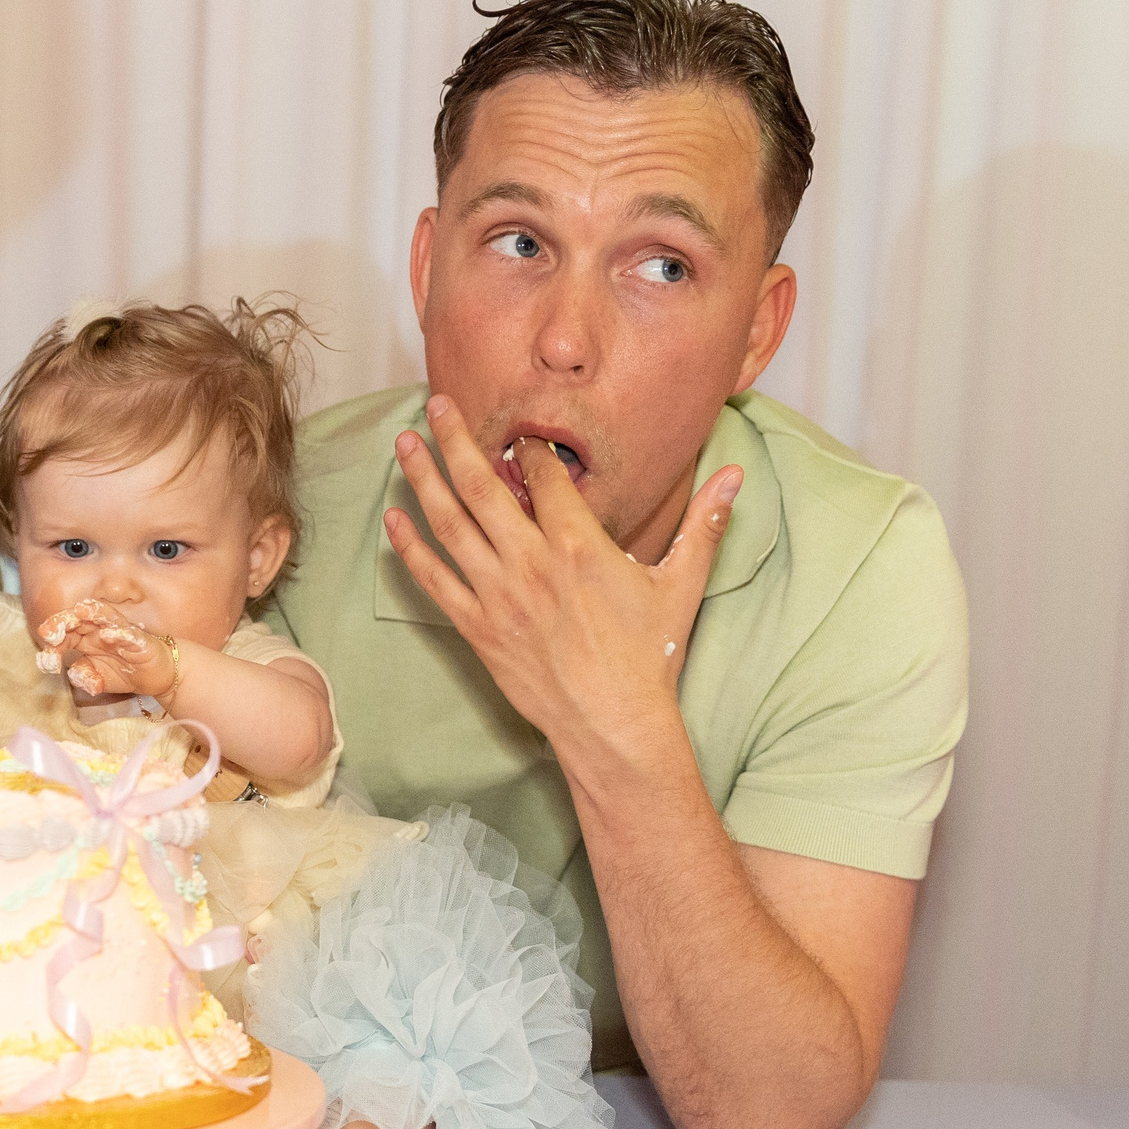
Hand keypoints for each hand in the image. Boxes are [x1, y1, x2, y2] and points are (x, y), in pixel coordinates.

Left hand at [33, 599, 173, 699]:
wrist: (157, 677)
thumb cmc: (126, 672)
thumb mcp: (99, 680)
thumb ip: (84, 677)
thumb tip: (72, 673)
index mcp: (86, 639)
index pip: (65, 634)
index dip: (53, 645)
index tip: (47, 661)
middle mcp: (99, 631)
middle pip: (78, 618)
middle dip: (62, 623)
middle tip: (49, 634)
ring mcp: (118, 632)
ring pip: (103, 616)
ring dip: (90, 613)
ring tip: (78, 612)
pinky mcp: (138, 639)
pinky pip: (127, 633)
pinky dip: (117, 633)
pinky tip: (107, 635)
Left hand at [383, 395, 740, 779]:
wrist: (612, 725)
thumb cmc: (648, 658)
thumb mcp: (681, 585)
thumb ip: (704, 524)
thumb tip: (735, 475)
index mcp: (579, 544)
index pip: (545, 478)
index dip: (532, 450)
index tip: (522, 434)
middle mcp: (531, 562)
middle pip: (483, 485)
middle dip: (456, 440)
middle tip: (438, 403)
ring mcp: (499, 595)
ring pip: (450, 523)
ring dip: (423, 479)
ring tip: (404, 443)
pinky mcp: (478, 628)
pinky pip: (434, 579)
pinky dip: (411, 548)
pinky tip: (393, 519)